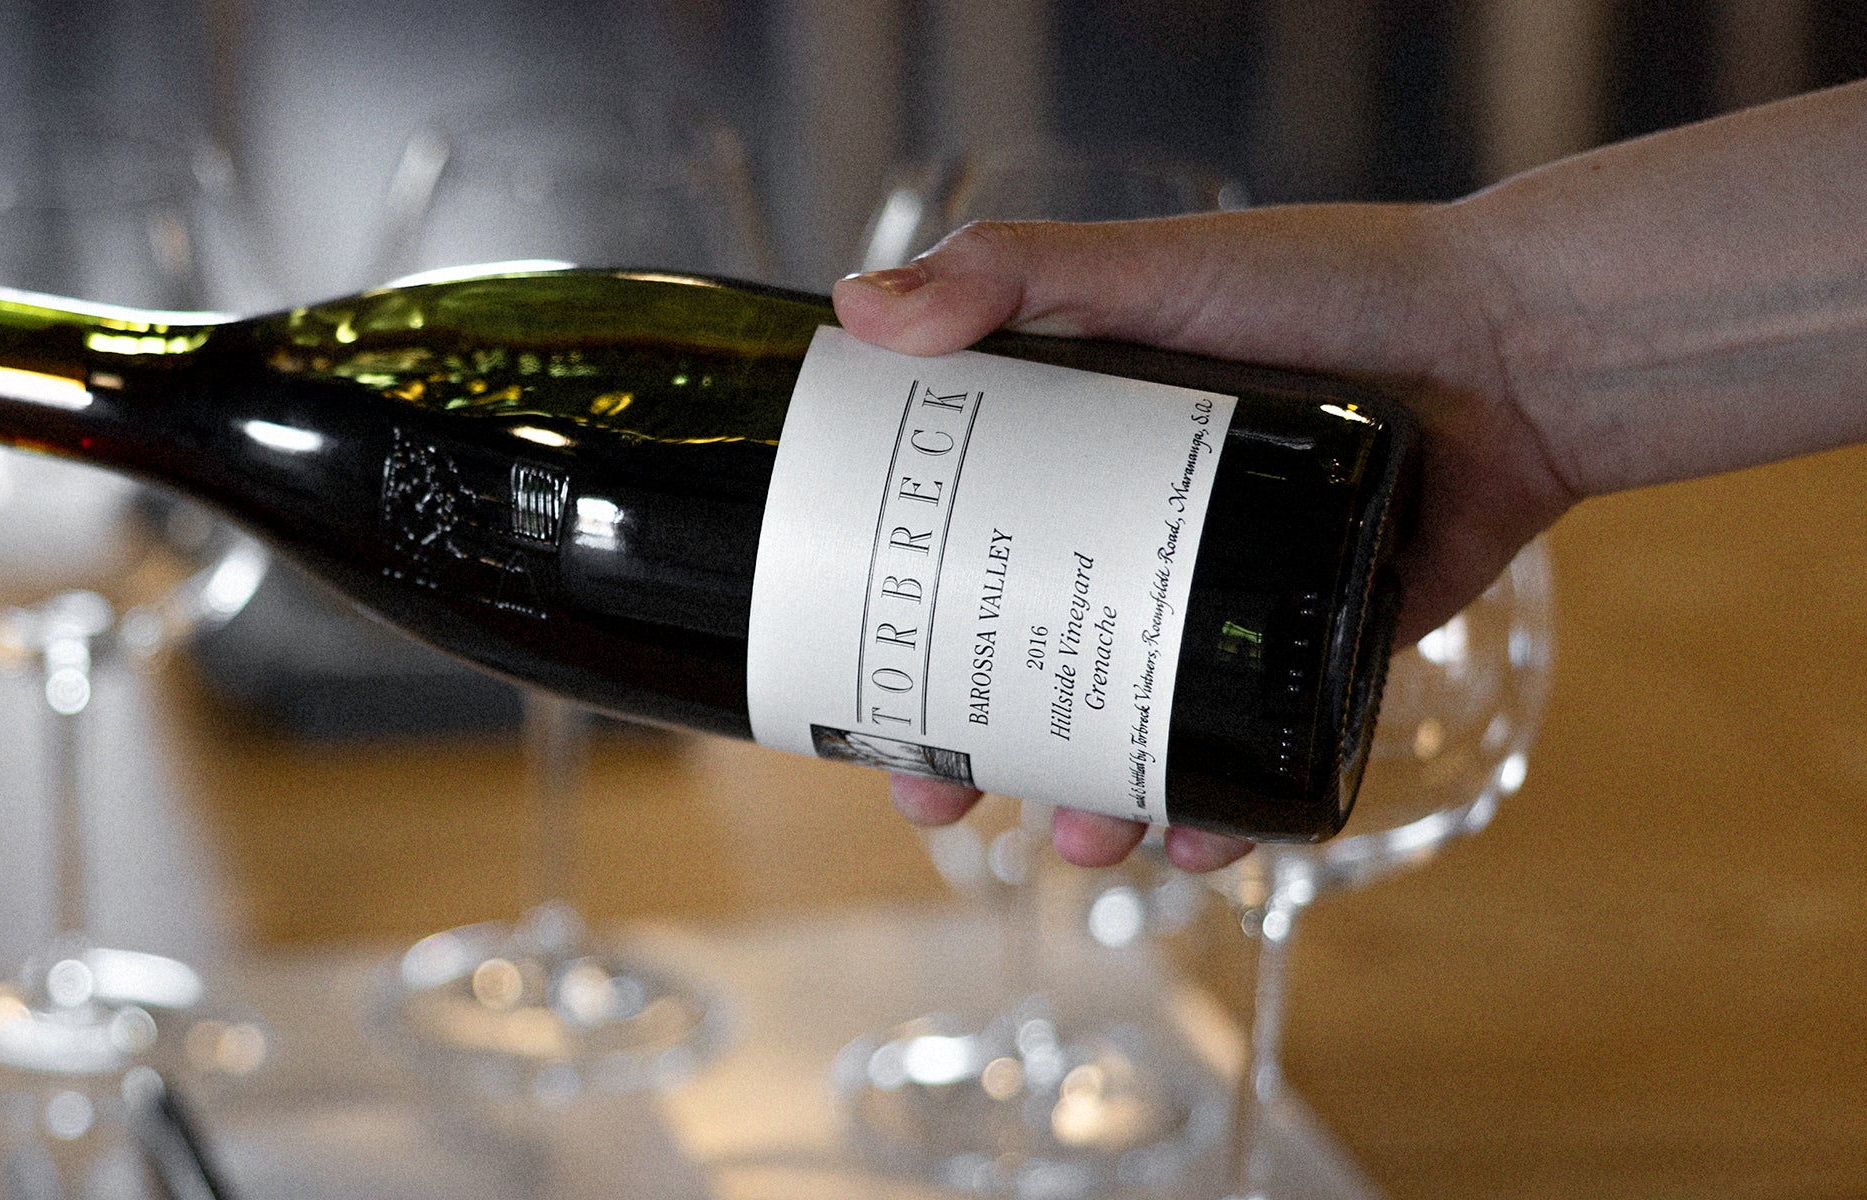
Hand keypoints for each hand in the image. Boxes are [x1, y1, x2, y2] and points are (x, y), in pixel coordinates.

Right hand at [833, 203, 1573, 870]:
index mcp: (1066, 451)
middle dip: (969, 752)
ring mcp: (1221, 604)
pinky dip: (1218, 811)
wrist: (1516, 343)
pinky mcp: (1312, 653)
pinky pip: (1249, 753)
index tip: (852, 698)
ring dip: (1090, 800)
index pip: (943, 554)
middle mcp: (1131, 536)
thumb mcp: (1151, 266)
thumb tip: (859, 309)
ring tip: (1086, 832)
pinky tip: (1198, 836)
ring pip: (1126, 731)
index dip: (890, 633)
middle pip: (1016, 667)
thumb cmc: (1335, 283)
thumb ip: (1011, 274)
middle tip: (942, 799)